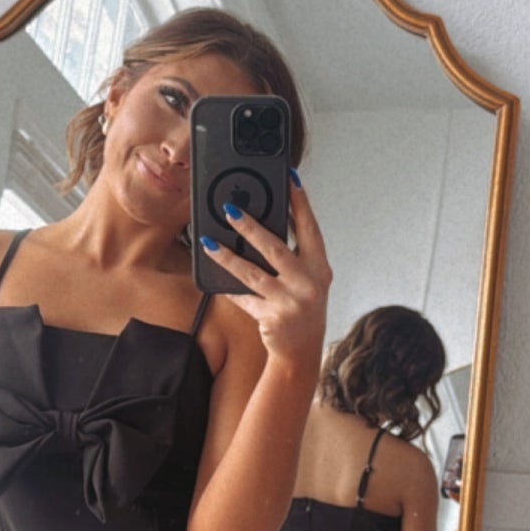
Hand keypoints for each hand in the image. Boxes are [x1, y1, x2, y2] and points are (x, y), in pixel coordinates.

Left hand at [203, 175, 330, 368]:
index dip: (300, 203)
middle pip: (275, 248)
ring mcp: (290, 302)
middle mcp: (309, 283)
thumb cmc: (302, 309)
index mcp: (320, 268)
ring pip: (253, 273)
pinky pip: (244, 298)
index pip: (309, 228)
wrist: (301, 352)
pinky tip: (215, 278)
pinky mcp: (272, 318)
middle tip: (230, 209)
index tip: (289, 178)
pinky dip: (229, 288)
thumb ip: (294, 255)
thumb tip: (265, 224)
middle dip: (251, 226)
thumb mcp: (307, 280)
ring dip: (227, 256)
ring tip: (208, 242)